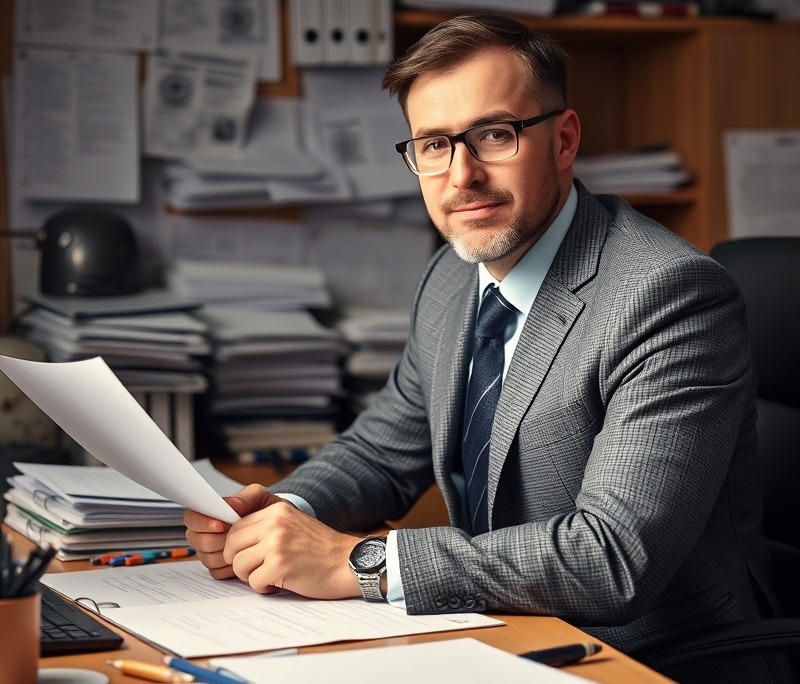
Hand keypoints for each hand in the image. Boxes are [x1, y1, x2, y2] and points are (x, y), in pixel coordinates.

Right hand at [184, 484, 276, 579]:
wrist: (277, 529)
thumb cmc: (264, 510)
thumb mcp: (260, 497)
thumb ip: (246, 497)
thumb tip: (232, 505)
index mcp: (209, 513)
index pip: (191, 518)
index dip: (202, 522)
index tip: (221, 524)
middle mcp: (205, 533)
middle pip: (197, 540)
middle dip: (217, 539)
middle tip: (235, 536)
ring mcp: (210, 551)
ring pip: (206, 557)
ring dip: (225, 552)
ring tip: (242, 544)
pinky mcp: (218, 567)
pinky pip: (215, 571)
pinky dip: (229, 566)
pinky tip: (242, 556)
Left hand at [223, 495, 361, 599]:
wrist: (349, 562)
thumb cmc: (321, 549)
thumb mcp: (293, 524)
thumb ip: (266, 526)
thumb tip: (232, 540)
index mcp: (277, 510)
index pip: (235, 527)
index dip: (236, 547)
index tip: (248, 556)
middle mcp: (275, 523)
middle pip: (231, 546)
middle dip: (239, 562)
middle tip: (257, 569)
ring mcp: (276, 544)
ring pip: (239, 565)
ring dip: (252, 576)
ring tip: (272, 575)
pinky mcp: (279, 566)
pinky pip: (254, 582)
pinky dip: (265, 587)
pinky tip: (281, 582)